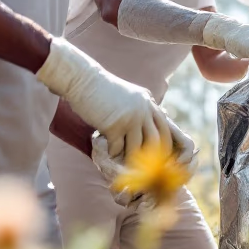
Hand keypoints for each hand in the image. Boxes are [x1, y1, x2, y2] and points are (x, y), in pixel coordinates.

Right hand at [37, 37, 175, 158]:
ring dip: (129, 157)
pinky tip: (108, 149)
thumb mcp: (129, 96)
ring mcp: (131, 118)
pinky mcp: (115, 126)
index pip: (164, 127)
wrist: (83, 81)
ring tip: (122, 159)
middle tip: (144, 167)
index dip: (164, 144)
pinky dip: (113, 152)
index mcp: (148, 102)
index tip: (160, 158)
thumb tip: (148, 130)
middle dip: (152, 157)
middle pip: (156, 140)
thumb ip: (141, 109)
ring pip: (137, 148)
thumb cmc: (102, 90)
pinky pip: (117, 148)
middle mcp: (144, 109)